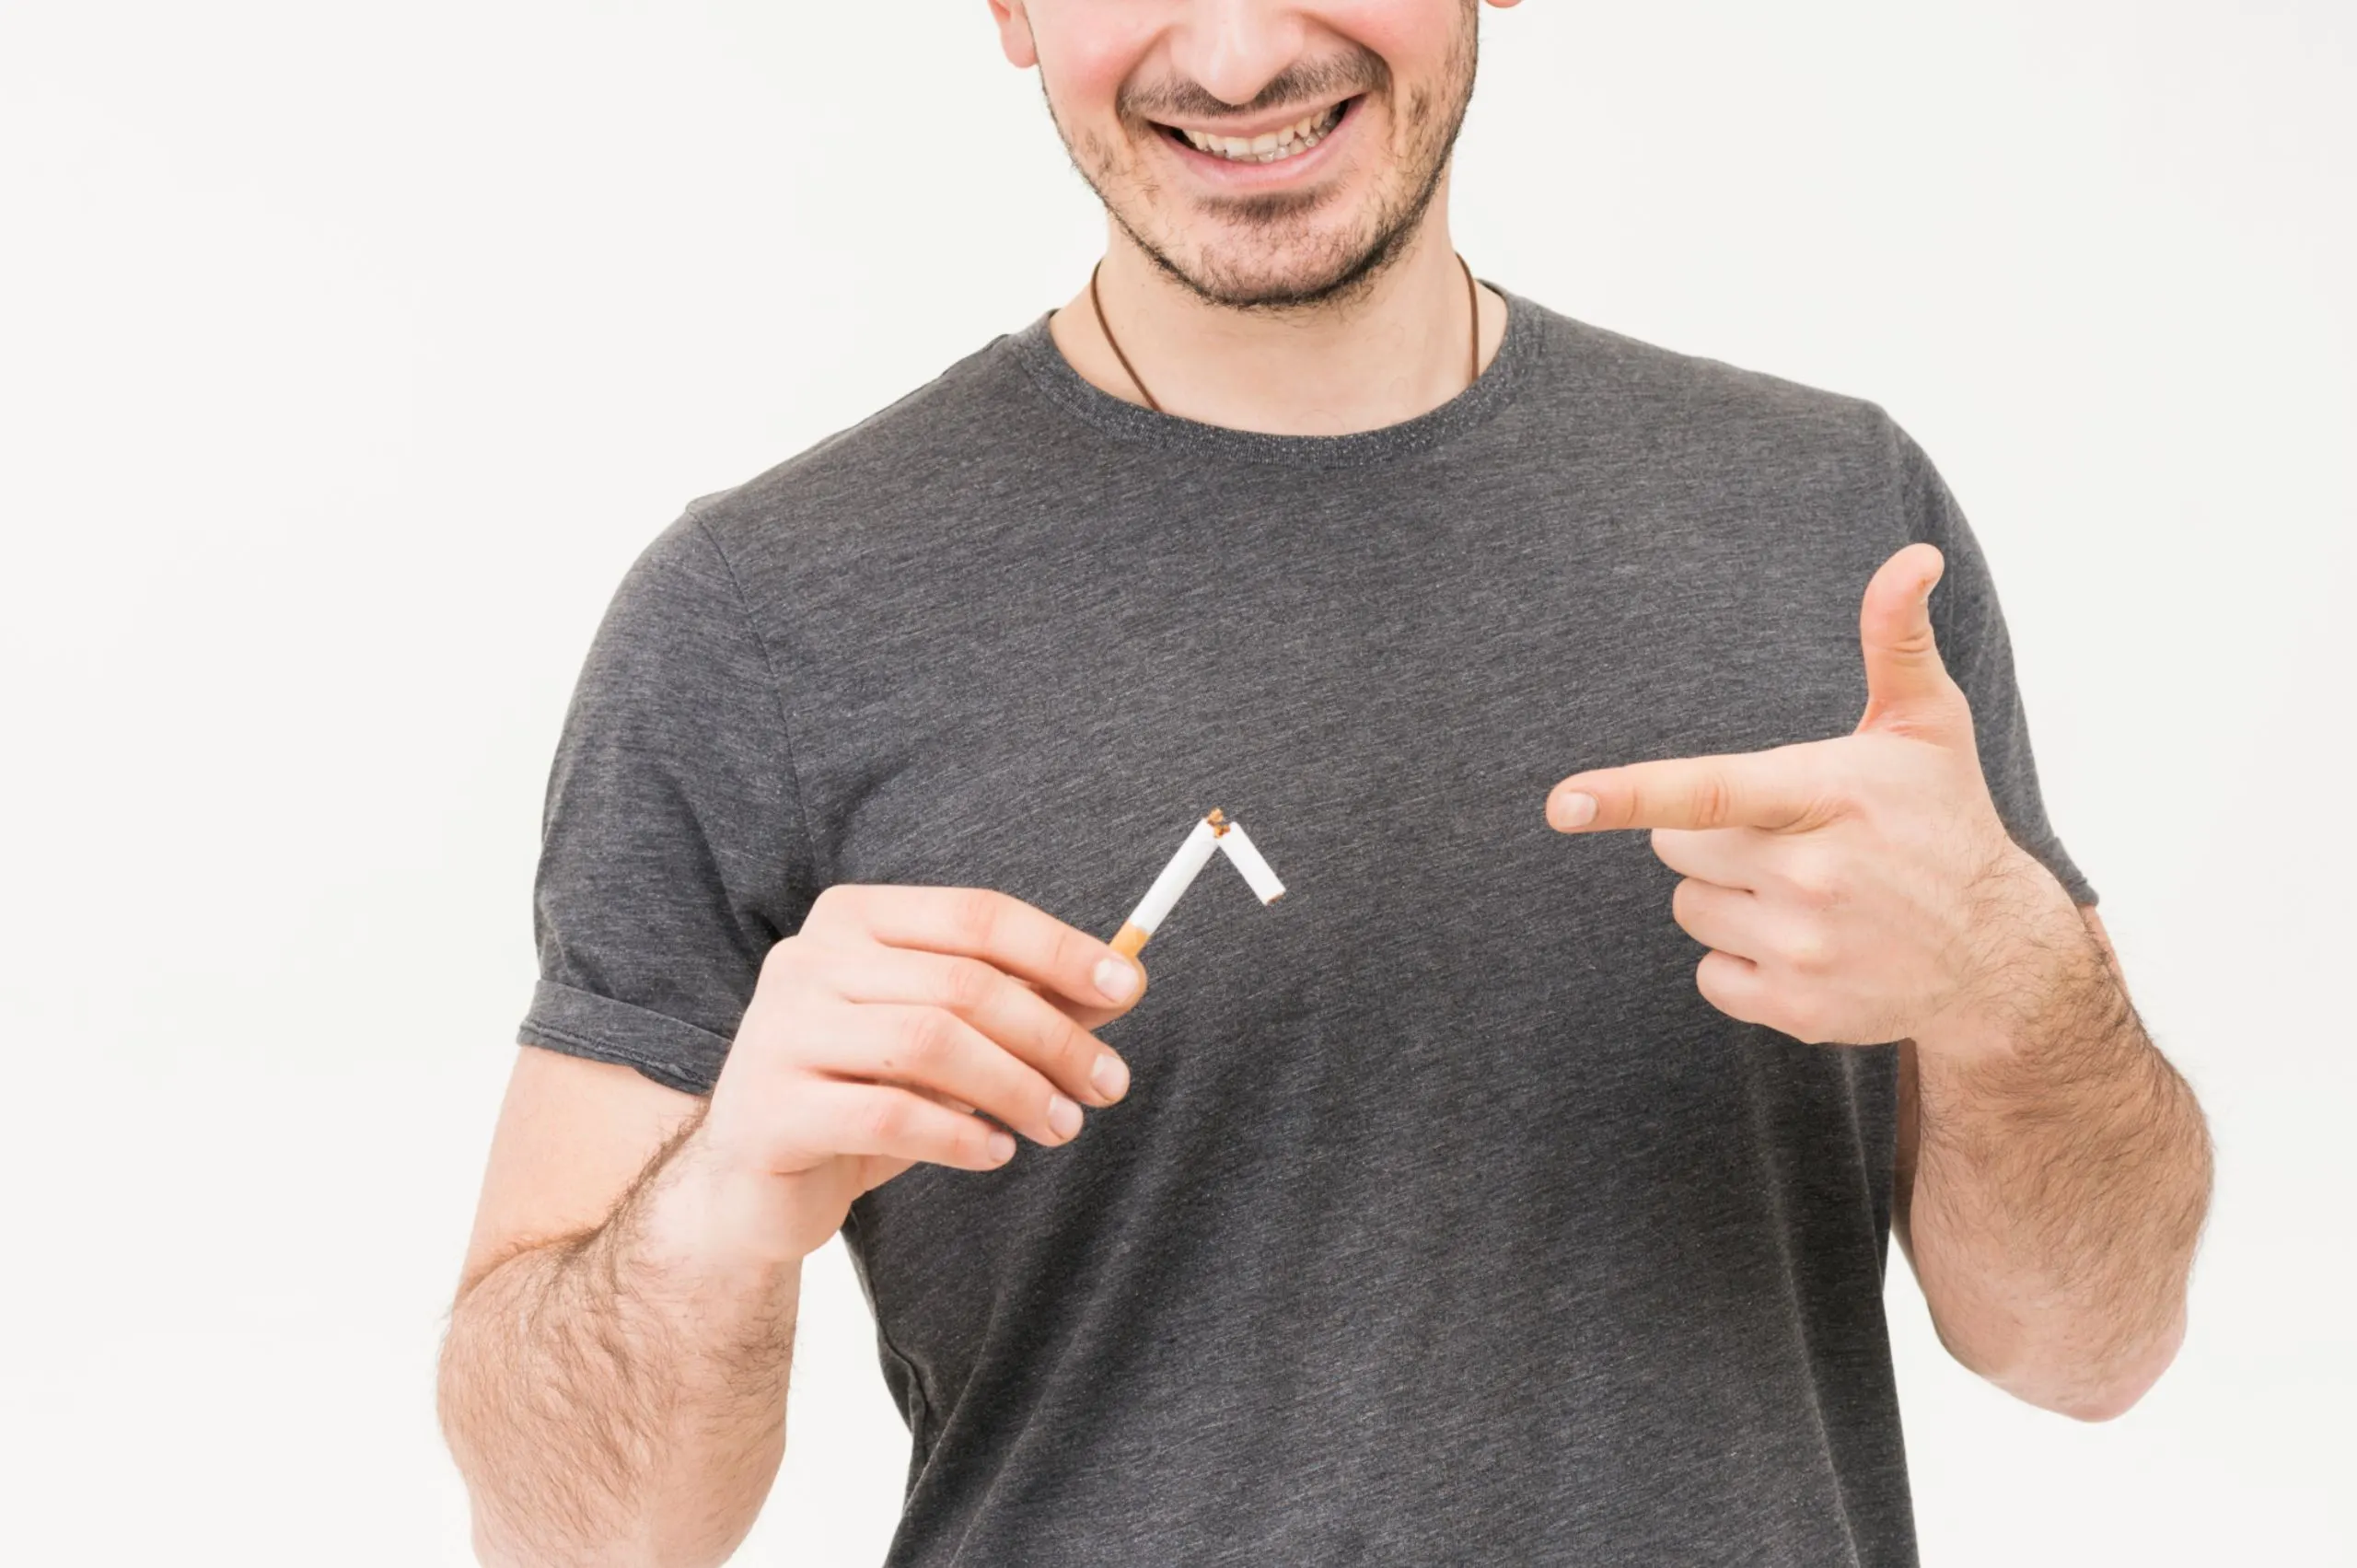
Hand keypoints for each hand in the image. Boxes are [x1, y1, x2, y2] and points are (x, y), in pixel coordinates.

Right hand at [685, 885, 1148, 1262]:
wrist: (751, 1182)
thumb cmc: (862, 1093)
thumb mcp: (947, 1039)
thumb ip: (1021, 1004)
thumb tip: (1121, 983)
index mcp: (853, 919)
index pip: (974, 916)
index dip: (1059, 949)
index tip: (1128, 987)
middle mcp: (807, 960)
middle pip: (962, 984)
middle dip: (1053, 1036)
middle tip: (1106, 1086)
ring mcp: (780, 1032)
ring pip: (929, 1044)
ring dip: (1016, 1087)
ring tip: (1060, 1126)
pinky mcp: (770, 1111)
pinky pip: (889, 1115)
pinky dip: (960, 1134)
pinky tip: (994, 1151)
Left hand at [1544, 542, 2078, 1049]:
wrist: (1999, 955)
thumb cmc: (1945, 819)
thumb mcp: (1928, 724)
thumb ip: (1896, 639)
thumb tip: (1913, 556)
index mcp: (1831, 796)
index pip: (1713, 791)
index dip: (1631, 794)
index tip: (1564, 801)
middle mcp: (1816, 876)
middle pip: (1680, 848)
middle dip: (1713, 838)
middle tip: (1788, 838)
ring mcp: (1807, 949)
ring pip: (1689, 909)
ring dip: (1726, 897)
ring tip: (1805, 892)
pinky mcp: (1799, 1009)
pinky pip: (1710, 975)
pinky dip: (1741, 961)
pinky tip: (1804, 944)